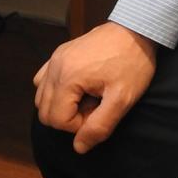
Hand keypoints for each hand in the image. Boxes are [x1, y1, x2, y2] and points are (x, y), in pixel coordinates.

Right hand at [33, 21, 156, 153]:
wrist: (136, 30)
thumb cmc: (132, 63)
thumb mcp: (122, 99)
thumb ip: (99, 126)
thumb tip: (78, 147)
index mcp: (67, 77)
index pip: (57, 120)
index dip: (78, 125)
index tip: (99, 111)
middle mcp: (55, 66)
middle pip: (45, 111)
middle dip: (69, 117)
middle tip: (94, 106)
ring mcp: (55, 58)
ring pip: (42, 97)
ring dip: (62, 105)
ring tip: (88, 96)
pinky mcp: (60, 53)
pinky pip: (43, 80)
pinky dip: (56, 91)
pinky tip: (77, 87)